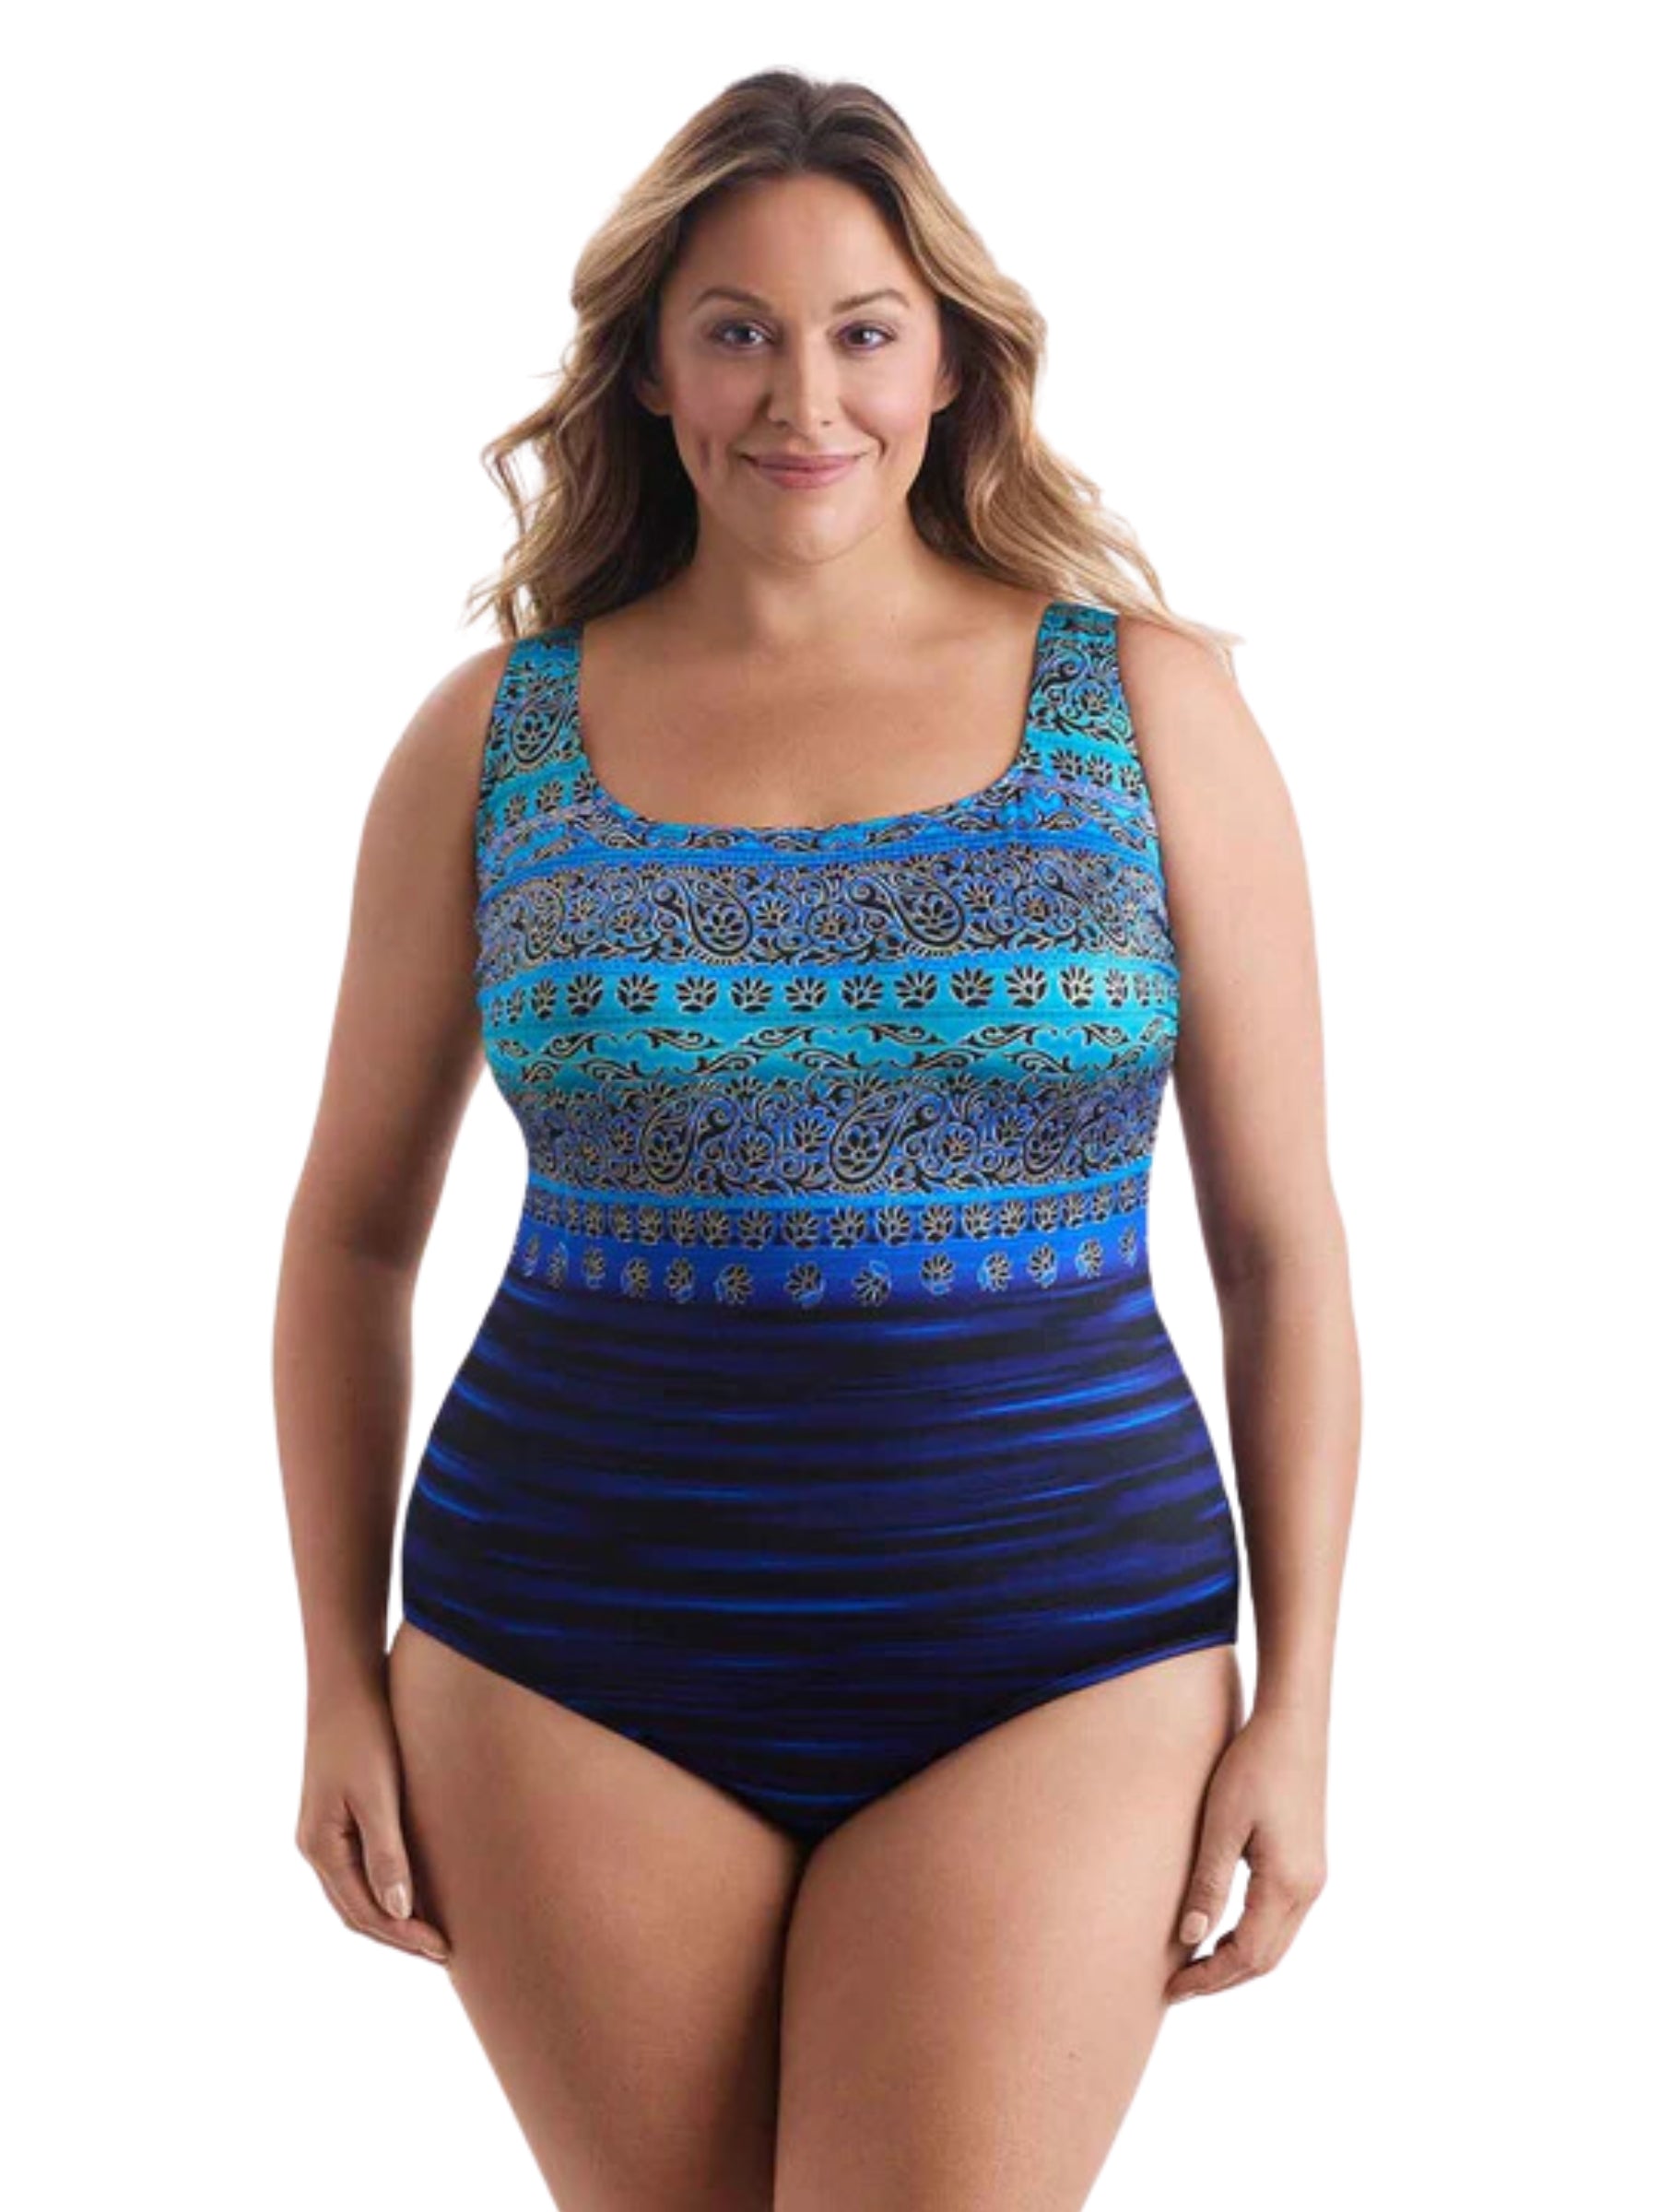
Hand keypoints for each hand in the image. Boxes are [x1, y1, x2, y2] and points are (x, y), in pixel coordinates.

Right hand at [295, 1676, 450, 1966]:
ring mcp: (325, 1831)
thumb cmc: (364, 1732)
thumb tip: (398, 1914)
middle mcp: (317, 1846)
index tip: (443, 1949)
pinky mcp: (341, 1815)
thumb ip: (386, 1853)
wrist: (348, 1682)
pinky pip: (362, 1868)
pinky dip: (389, 1887)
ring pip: (359, 1893)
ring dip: (393, 1917)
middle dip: (399, 1936)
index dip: (403, 1937)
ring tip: (434, 1932)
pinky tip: (418, 1889)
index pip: (364, 1913)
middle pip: (358, 1911)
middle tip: (444, 1951)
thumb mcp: (377, 1793)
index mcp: (320, 1847)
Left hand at [1165, 1700, 1327, 2003]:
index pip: (1248, 1956)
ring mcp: (1312, 1877)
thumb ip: (1209, 1883)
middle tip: (1178, 1987)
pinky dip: (1251, 1934)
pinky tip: (1221, 1926)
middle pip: (1266, 1958)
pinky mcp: (1307, 1862)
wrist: (1293, 1723)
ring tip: (1193, 1964)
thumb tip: (1190, 1939)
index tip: (1172, 1989)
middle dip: (1222, 1978)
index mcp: (1287, 1884)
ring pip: (1275, 1941)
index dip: (1210, 1979)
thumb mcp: (1221, 1824)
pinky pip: (1280, 1918)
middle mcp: (1308, 1889)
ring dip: (1237, 1958)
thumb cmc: (1252, 1765)